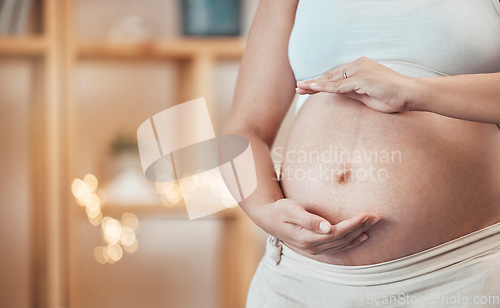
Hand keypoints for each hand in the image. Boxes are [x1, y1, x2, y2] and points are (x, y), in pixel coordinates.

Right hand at [255, 199, 379, 254]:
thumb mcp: (291, 210)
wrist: (268, 219)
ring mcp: (315, 249)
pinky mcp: (316, 247)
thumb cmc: (279, 210)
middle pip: (343, 239)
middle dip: (361, 227)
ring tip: (373, 223)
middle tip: (376, 216)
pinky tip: (362, 236)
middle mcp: (313, 247)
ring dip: (359, 233)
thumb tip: (327, 227)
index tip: (366, 214)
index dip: (353, 224)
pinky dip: (352, 242)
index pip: (337, 233)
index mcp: (308, 238)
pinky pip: (338, 247)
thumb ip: (309, 219)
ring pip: (343, 243)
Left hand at [296, 57, 416, 112]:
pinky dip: (325, 88)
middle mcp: (358, 65)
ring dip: (315, 84)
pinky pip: (339, 86)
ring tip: (301, 88)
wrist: (410, 94)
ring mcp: (360, 71)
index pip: (336, 75)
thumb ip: (350, 91)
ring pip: (332, 79)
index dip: (321, 81)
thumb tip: (335, 92)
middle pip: (331, 75)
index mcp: (360, 67)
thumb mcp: (365, 95)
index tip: (308, 87)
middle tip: (299, 87)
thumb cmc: (391, 96)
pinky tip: (313, 88)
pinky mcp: (362, 79)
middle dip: (314, 82)